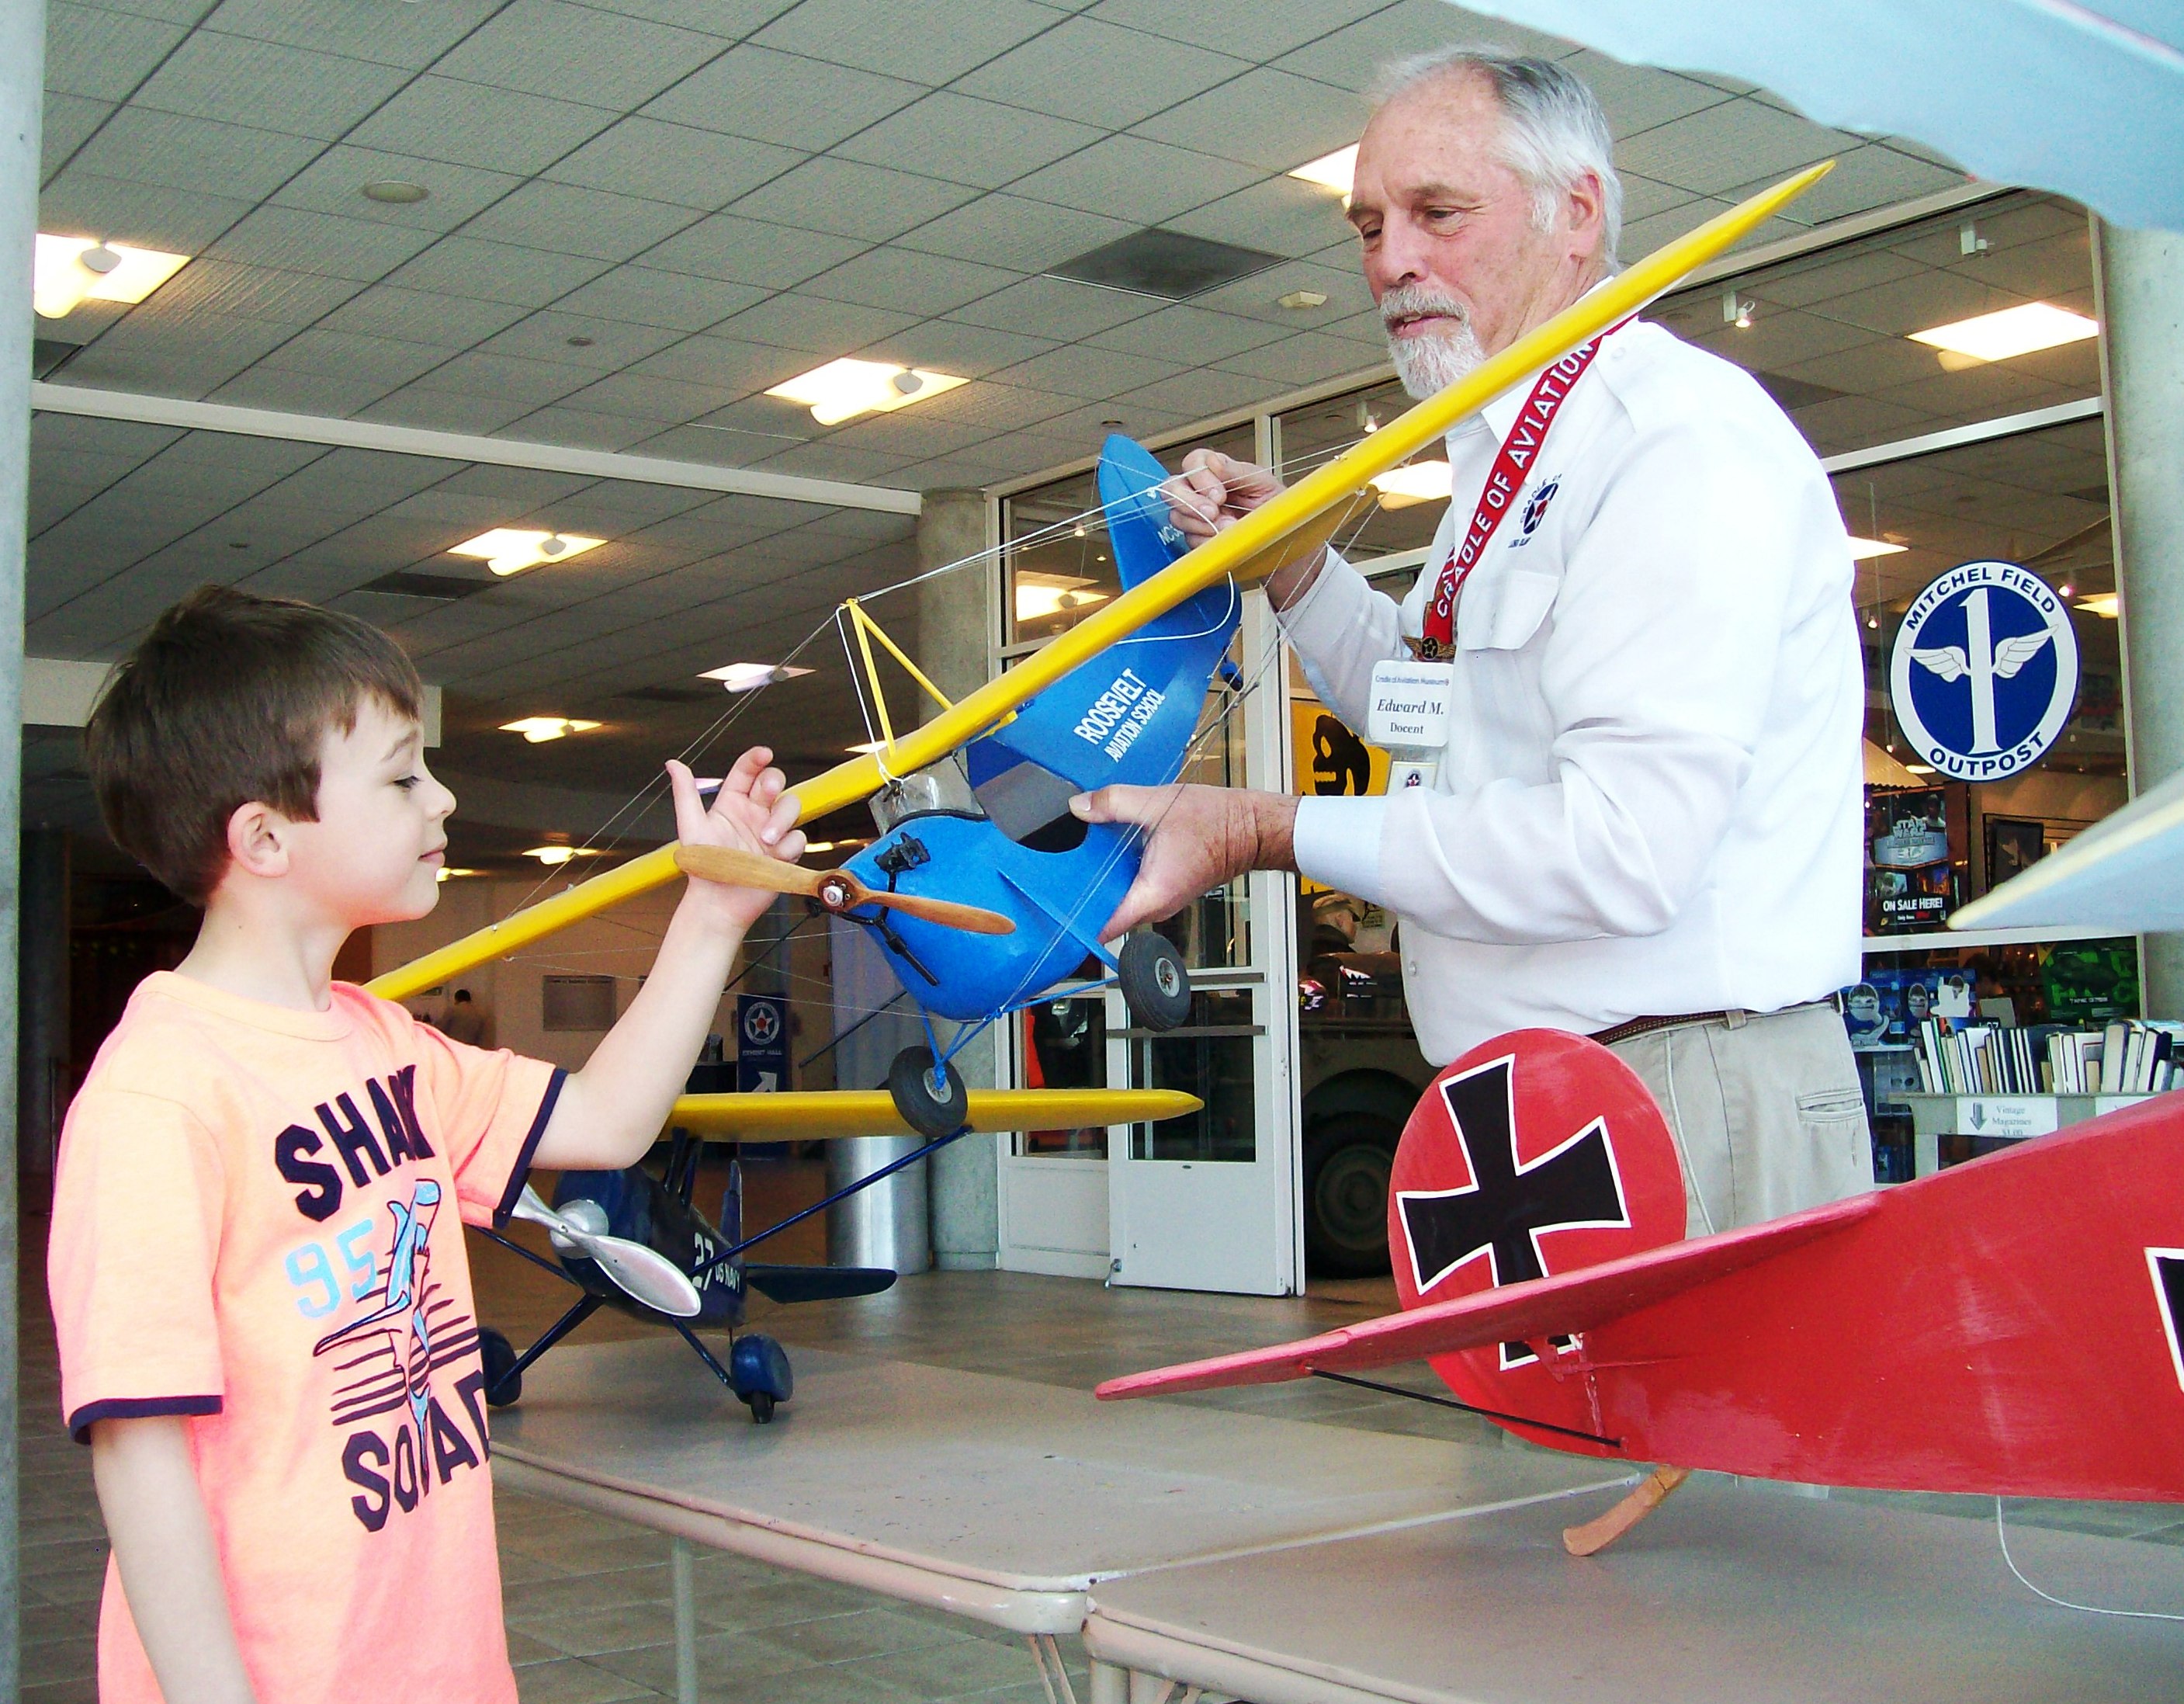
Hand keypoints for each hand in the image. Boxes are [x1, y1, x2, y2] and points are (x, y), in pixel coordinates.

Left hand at [670, 749, 803, 929]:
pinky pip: (798, 838)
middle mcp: (754, 812)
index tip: (764, 753)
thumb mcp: (691, 825)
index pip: (747, 770)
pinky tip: (773, 857)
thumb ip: (685, 792)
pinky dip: (789, 845)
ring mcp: (772, 831)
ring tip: (766, 839)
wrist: (718, 902)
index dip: (757, 758)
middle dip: (774, 783)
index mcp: (732, 802)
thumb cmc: (703, 866)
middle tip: (767, 794)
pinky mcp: (785, 851)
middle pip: (775, 782)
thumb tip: (673, 764)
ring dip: (782, 819)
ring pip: (792, 806)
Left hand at [1070, 784, 1297, 937]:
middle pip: (1104, 911)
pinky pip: (1130, 886)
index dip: (1074, 918)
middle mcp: (1155, 906)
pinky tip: (1102, 849)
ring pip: (1117, 898)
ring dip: (1097, 880)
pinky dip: (1114, 872)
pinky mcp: (1163, 887)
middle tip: (1050, 872)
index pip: (1102, 926)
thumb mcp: (1157, 803)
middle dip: (1078, 894)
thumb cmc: (1218, 822)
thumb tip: (1078, 806)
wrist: (1252, 827)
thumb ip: (1113, 803)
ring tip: (1070, 857)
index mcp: (1151, 895)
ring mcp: (1159, 899)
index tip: (1050, 905)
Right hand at [1160, 450, 1324, 606]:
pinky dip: (1206, 541)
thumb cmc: (1276, 509)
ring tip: (1230, 528)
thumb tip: (1213, 462)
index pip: (1193, 462)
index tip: (1220, 493)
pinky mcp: (1199, 540)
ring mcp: (1197, 518)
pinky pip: (1189, 540)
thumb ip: (1236, 472)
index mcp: (1217, 472)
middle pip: (1172, 487)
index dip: (1200, 476)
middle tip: (1213, 512)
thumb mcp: (1263, 484)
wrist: (1286, 543)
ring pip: (1177, 517)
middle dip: (1190, 501)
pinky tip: (1224, 541)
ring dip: (1202, 524)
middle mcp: (1201, 493)